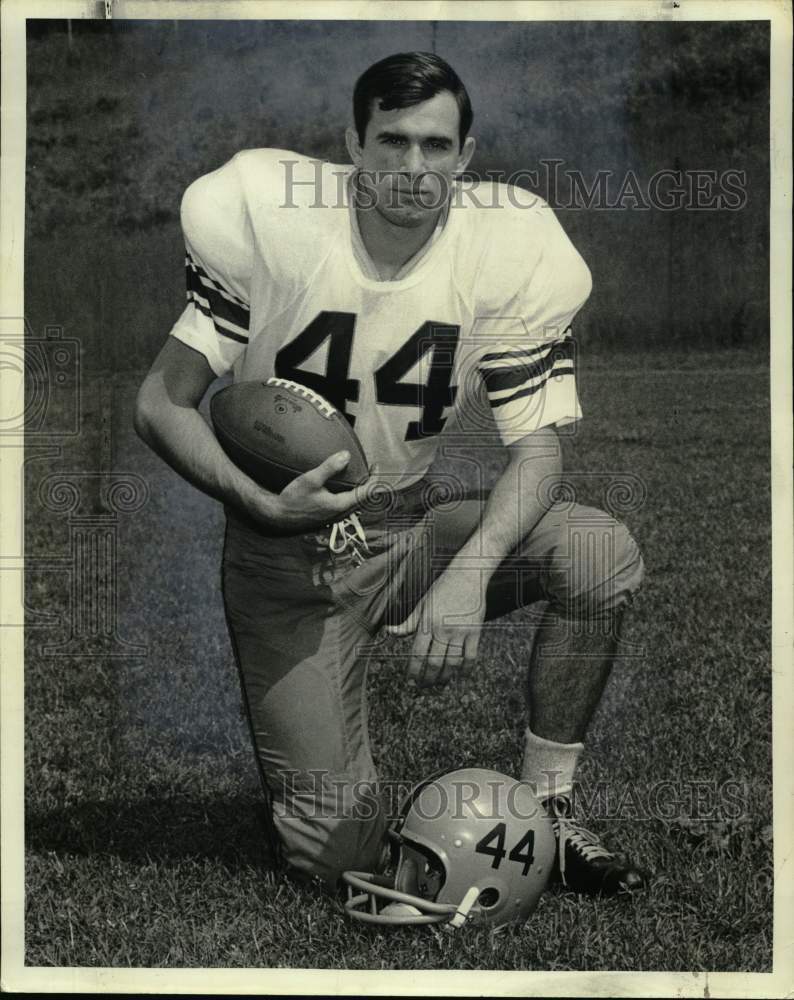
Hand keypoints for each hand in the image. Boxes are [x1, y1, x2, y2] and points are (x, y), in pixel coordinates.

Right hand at [259, 451, 373, 533]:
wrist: (278, 515)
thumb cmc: (293, 498)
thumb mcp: (311, 480)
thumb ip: (330, 467)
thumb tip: (346, 455)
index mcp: (340, 505)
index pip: (366, 493)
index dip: (374, 479)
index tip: (375, 466)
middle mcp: (340, 513)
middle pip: (362, 499)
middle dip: (368, 484)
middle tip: (369, 469)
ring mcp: (334, 516)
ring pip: (354, 503)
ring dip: (359, 490)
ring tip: (358, 476)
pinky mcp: (327, 516)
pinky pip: (345, 505)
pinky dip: (350, 494)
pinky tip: (342, 486)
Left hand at [386, 568, 485, 687]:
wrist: (468, 575)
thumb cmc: (442, 589)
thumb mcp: (422, 604)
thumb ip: (408, 623)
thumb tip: (388, 632)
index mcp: (428, 622)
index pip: (417, 653)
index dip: (413, 670)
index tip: (410, 680)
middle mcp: (443, 629)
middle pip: (435, 662)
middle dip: (428, 679)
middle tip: (424, 688)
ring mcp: (460, 631)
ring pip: (452, 663)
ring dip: (445, 678)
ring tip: (440, 685)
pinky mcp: (475, 632)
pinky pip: (471, 656)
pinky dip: (467, 669)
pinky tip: (462, 675)